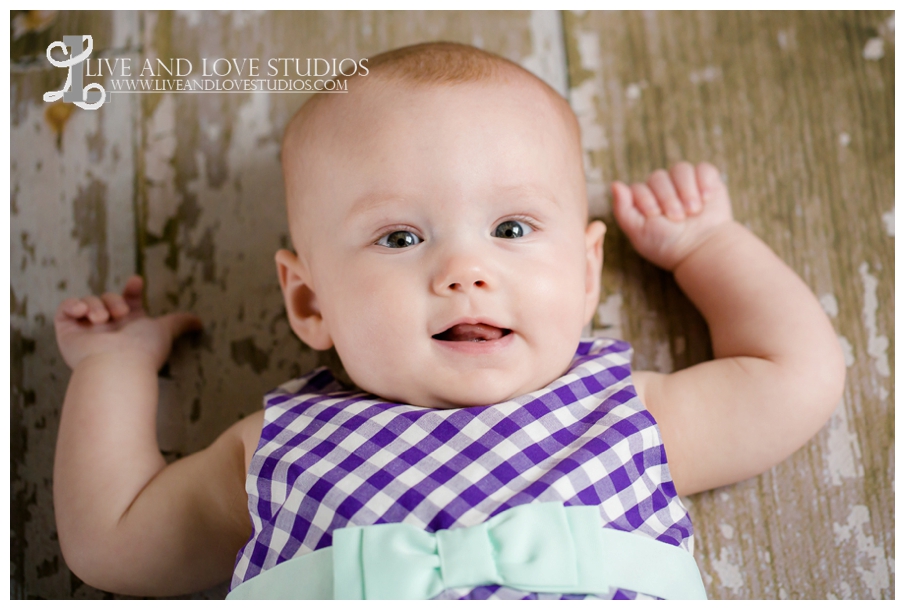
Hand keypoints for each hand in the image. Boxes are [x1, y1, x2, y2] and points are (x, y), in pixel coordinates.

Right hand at [54, 275, 201, 369]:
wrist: (117, 366)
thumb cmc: (143, 350)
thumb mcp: (166, 330)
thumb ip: (180, 323)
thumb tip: (200, 323)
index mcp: (130, 324)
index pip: (129, 300)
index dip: (132, 289)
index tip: (137, 282)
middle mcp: (109, 327)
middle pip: (108, 297)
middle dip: (114, 300)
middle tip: (121, 314)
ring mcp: (87, 330)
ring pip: (88, 301)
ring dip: (96, 305)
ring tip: (102, 319)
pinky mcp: (68, 332)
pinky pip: (65, 309)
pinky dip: (73, 305)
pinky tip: (83, 313)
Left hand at [612, 162, 733, 270]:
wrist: (701, 250)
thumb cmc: (667, 244)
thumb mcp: (639, 232)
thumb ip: (623, 209)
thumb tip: (615, 184)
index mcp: (644, 198)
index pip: (639, 188)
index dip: (646, 200)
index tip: (655, 217)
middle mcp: (662, 187)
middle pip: (658, 177)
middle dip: (668, 198)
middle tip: (677, 218)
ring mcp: (684, 182)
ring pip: (680, 169)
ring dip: (686, 190)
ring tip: (693, 211)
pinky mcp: (706, 180)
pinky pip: (704, 169)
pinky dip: (705, 182)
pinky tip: (706, 199)